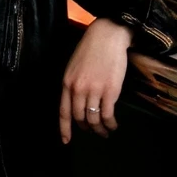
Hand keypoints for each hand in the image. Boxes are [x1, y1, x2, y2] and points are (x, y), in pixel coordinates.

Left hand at [59, 18, 132, 143]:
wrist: (108, 36)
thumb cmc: (91, 49)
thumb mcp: (73, 66)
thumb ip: (73, 84)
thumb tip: (77, 103)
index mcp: (67, 83)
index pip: (63, 112)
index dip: (65, 129)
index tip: (66, 141)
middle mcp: (78, 89)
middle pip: (79, 117)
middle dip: (86, 128)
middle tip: (93, 132)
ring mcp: (94, 91)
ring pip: (93, 119)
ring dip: (99, 130)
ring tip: (105, 132)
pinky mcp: (110, 91)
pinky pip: (107, 115)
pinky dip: (110, 123)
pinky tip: (113, 125)